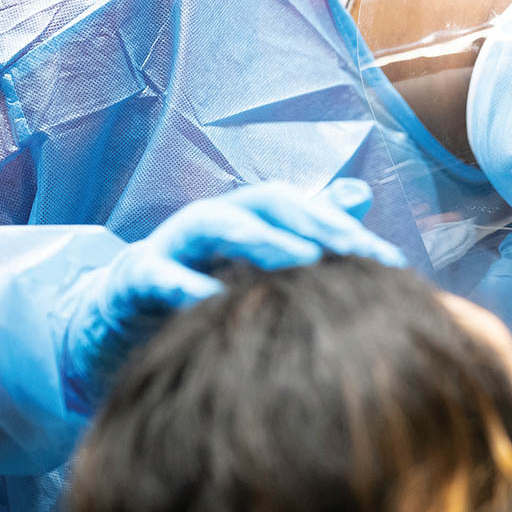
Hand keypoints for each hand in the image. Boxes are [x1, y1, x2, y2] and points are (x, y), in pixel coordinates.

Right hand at [60, 179, 404, 407]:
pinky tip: (214, 302)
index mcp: (250, 217)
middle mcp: (215, 219)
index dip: (348, 231)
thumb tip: (361, 194)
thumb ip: (308, 229)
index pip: (307, 210)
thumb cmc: (200, 286)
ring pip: (216, 224)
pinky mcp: (135, 275)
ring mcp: (172, 242)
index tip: (394, 264)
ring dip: (258, 239)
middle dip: (314, 225)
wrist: (117, 316)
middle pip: (268, 205)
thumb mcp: (257, 263)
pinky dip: (185, 284)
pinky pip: (159, 275)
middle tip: (357, 255)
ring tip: (300, 261)